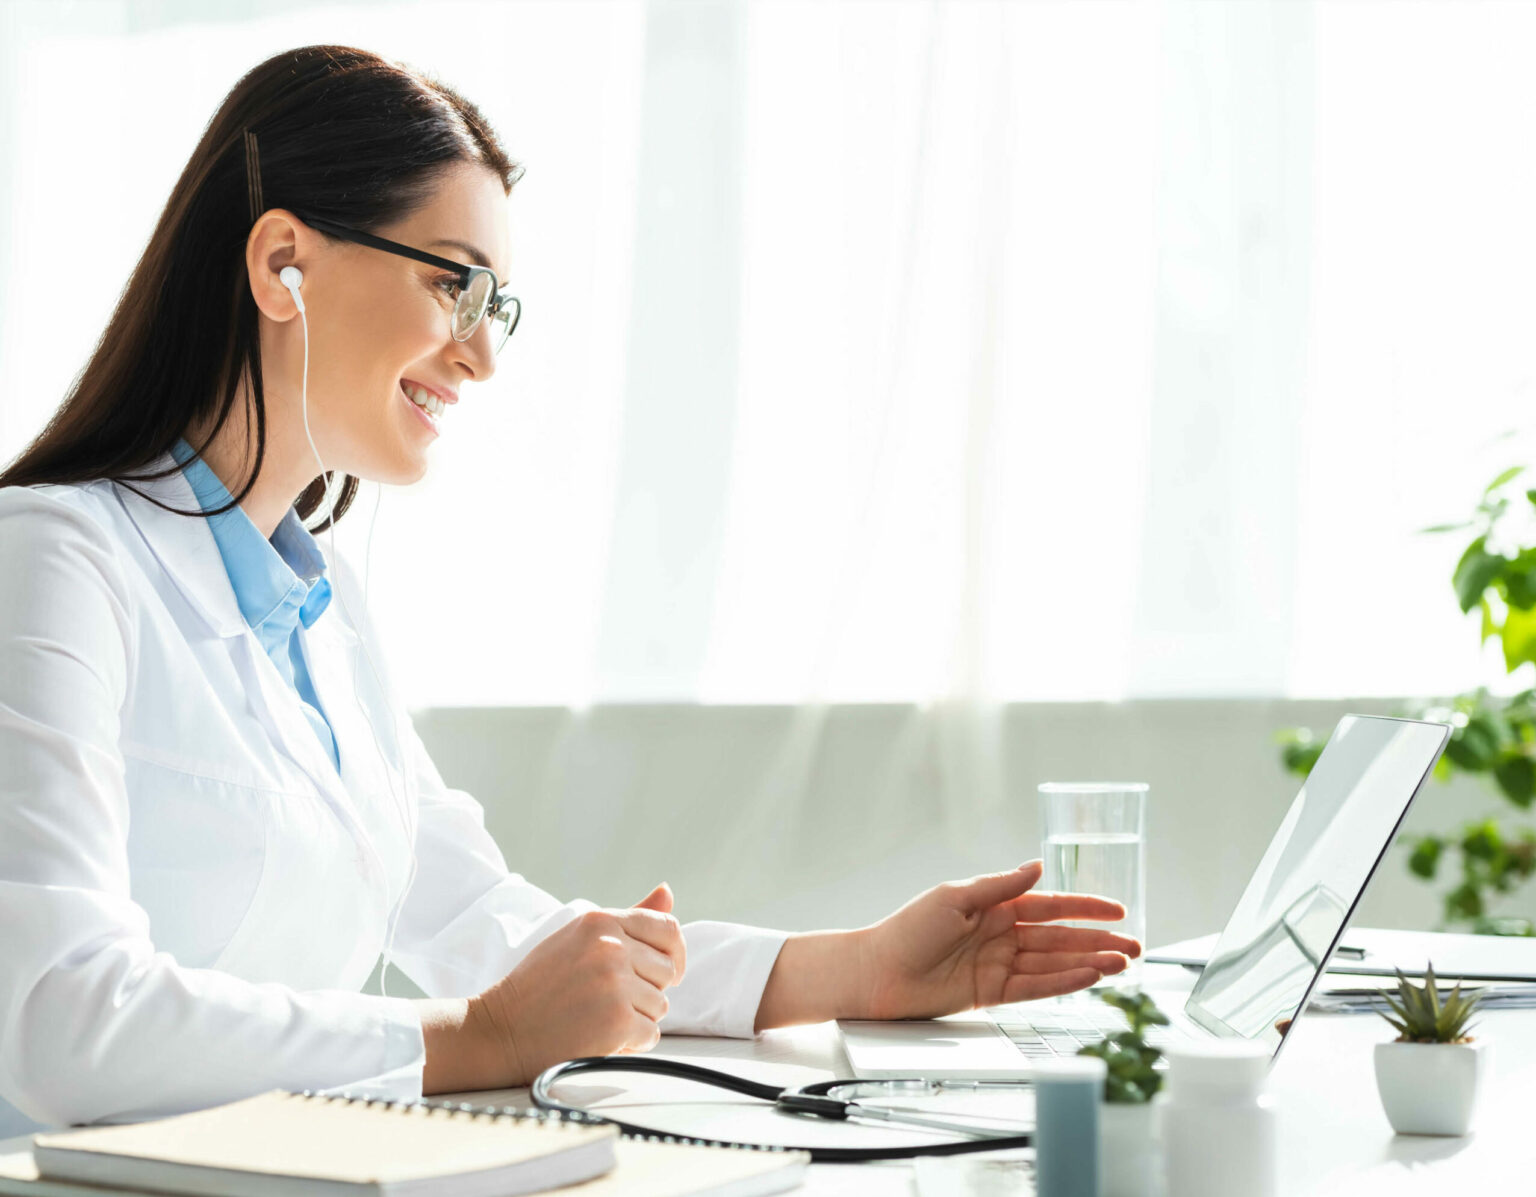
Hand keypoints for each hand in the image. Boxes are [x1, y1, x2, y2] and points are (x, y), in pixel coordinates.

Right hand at [451, 883, 686, 1088]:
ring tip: (597, 1017)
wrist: (500, 1030)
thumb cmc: (540, 986)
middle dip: (646, 990)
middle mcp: (610, 947)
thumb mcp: (579, 938)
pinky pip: (650, 1034)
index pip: (668, 929)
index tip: (662, 973)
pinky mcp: (618, 1021)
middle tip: (607, 999)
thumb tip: (667, 892)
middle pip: (666, 971)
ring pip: (660, 1005)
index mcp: (600, 922)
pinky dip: (630, 1043)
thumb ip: (629, 920)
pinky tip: (599, 1037)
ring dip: (637, 1019)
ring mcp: (615, 983)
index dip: (673, 954)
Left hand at [855, 860, 1138, 1019]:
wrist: (877, 972)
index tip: (1116, 909)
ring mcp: (998, 965)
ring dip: (1089, 963)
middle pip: (1059, 938)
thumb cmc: (907, 929)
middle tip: (1135, 945)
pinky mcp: (991, 994)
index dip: (1084, 907)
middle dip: (1098, 941)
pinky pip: (1035, 987)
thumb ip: (999, 887)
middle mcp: (1001, 935)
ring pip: (1054, 964)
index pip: (1049, 905)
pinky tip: (1089, 978)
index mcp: (994, 906)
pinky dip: (1063, 983)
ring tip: (1123, 963)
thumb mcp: (954, 898)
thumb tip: (1036, 867)